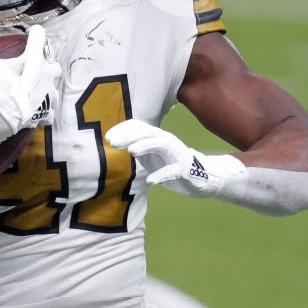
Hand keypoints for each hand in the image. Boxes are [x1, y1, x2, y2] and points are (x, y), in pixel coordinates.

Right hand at [0, 24, 60, 137]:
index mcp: (35, 60)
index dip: (35, 33)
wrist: (0, 114)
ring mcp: (48, 96)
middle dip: (47, 67)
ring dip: (46, 91)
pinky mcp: (45, 113)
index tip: (31, 34)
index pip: (40, 37)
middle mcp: (46, 76)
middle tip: (34, 69)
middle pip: (54, 67)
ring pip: (54, 91)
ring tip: (35, 93)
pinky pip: (49, 113)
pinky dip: (43, 114)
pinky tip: (36, 113)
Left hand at [105, 119, 243, 196]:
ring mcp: (176, 154)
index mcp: (157, 137)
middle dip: (129, 136)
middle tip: (112, 143)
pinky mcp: (184, 169)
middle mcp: (167, 141)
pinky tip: (151, 181)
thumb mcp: (150, 156)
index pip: (139, 126)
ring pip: (161, 144)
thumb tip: (116, 143)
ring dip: (145, 146)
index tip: (108, 138)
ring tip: (131, 151)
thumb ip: (137, 149)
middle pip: (147, 133)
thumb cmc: (170, 165)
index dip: (123, 130)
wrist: (199, 177)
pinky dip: (161, 175)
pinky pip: (172, 171)